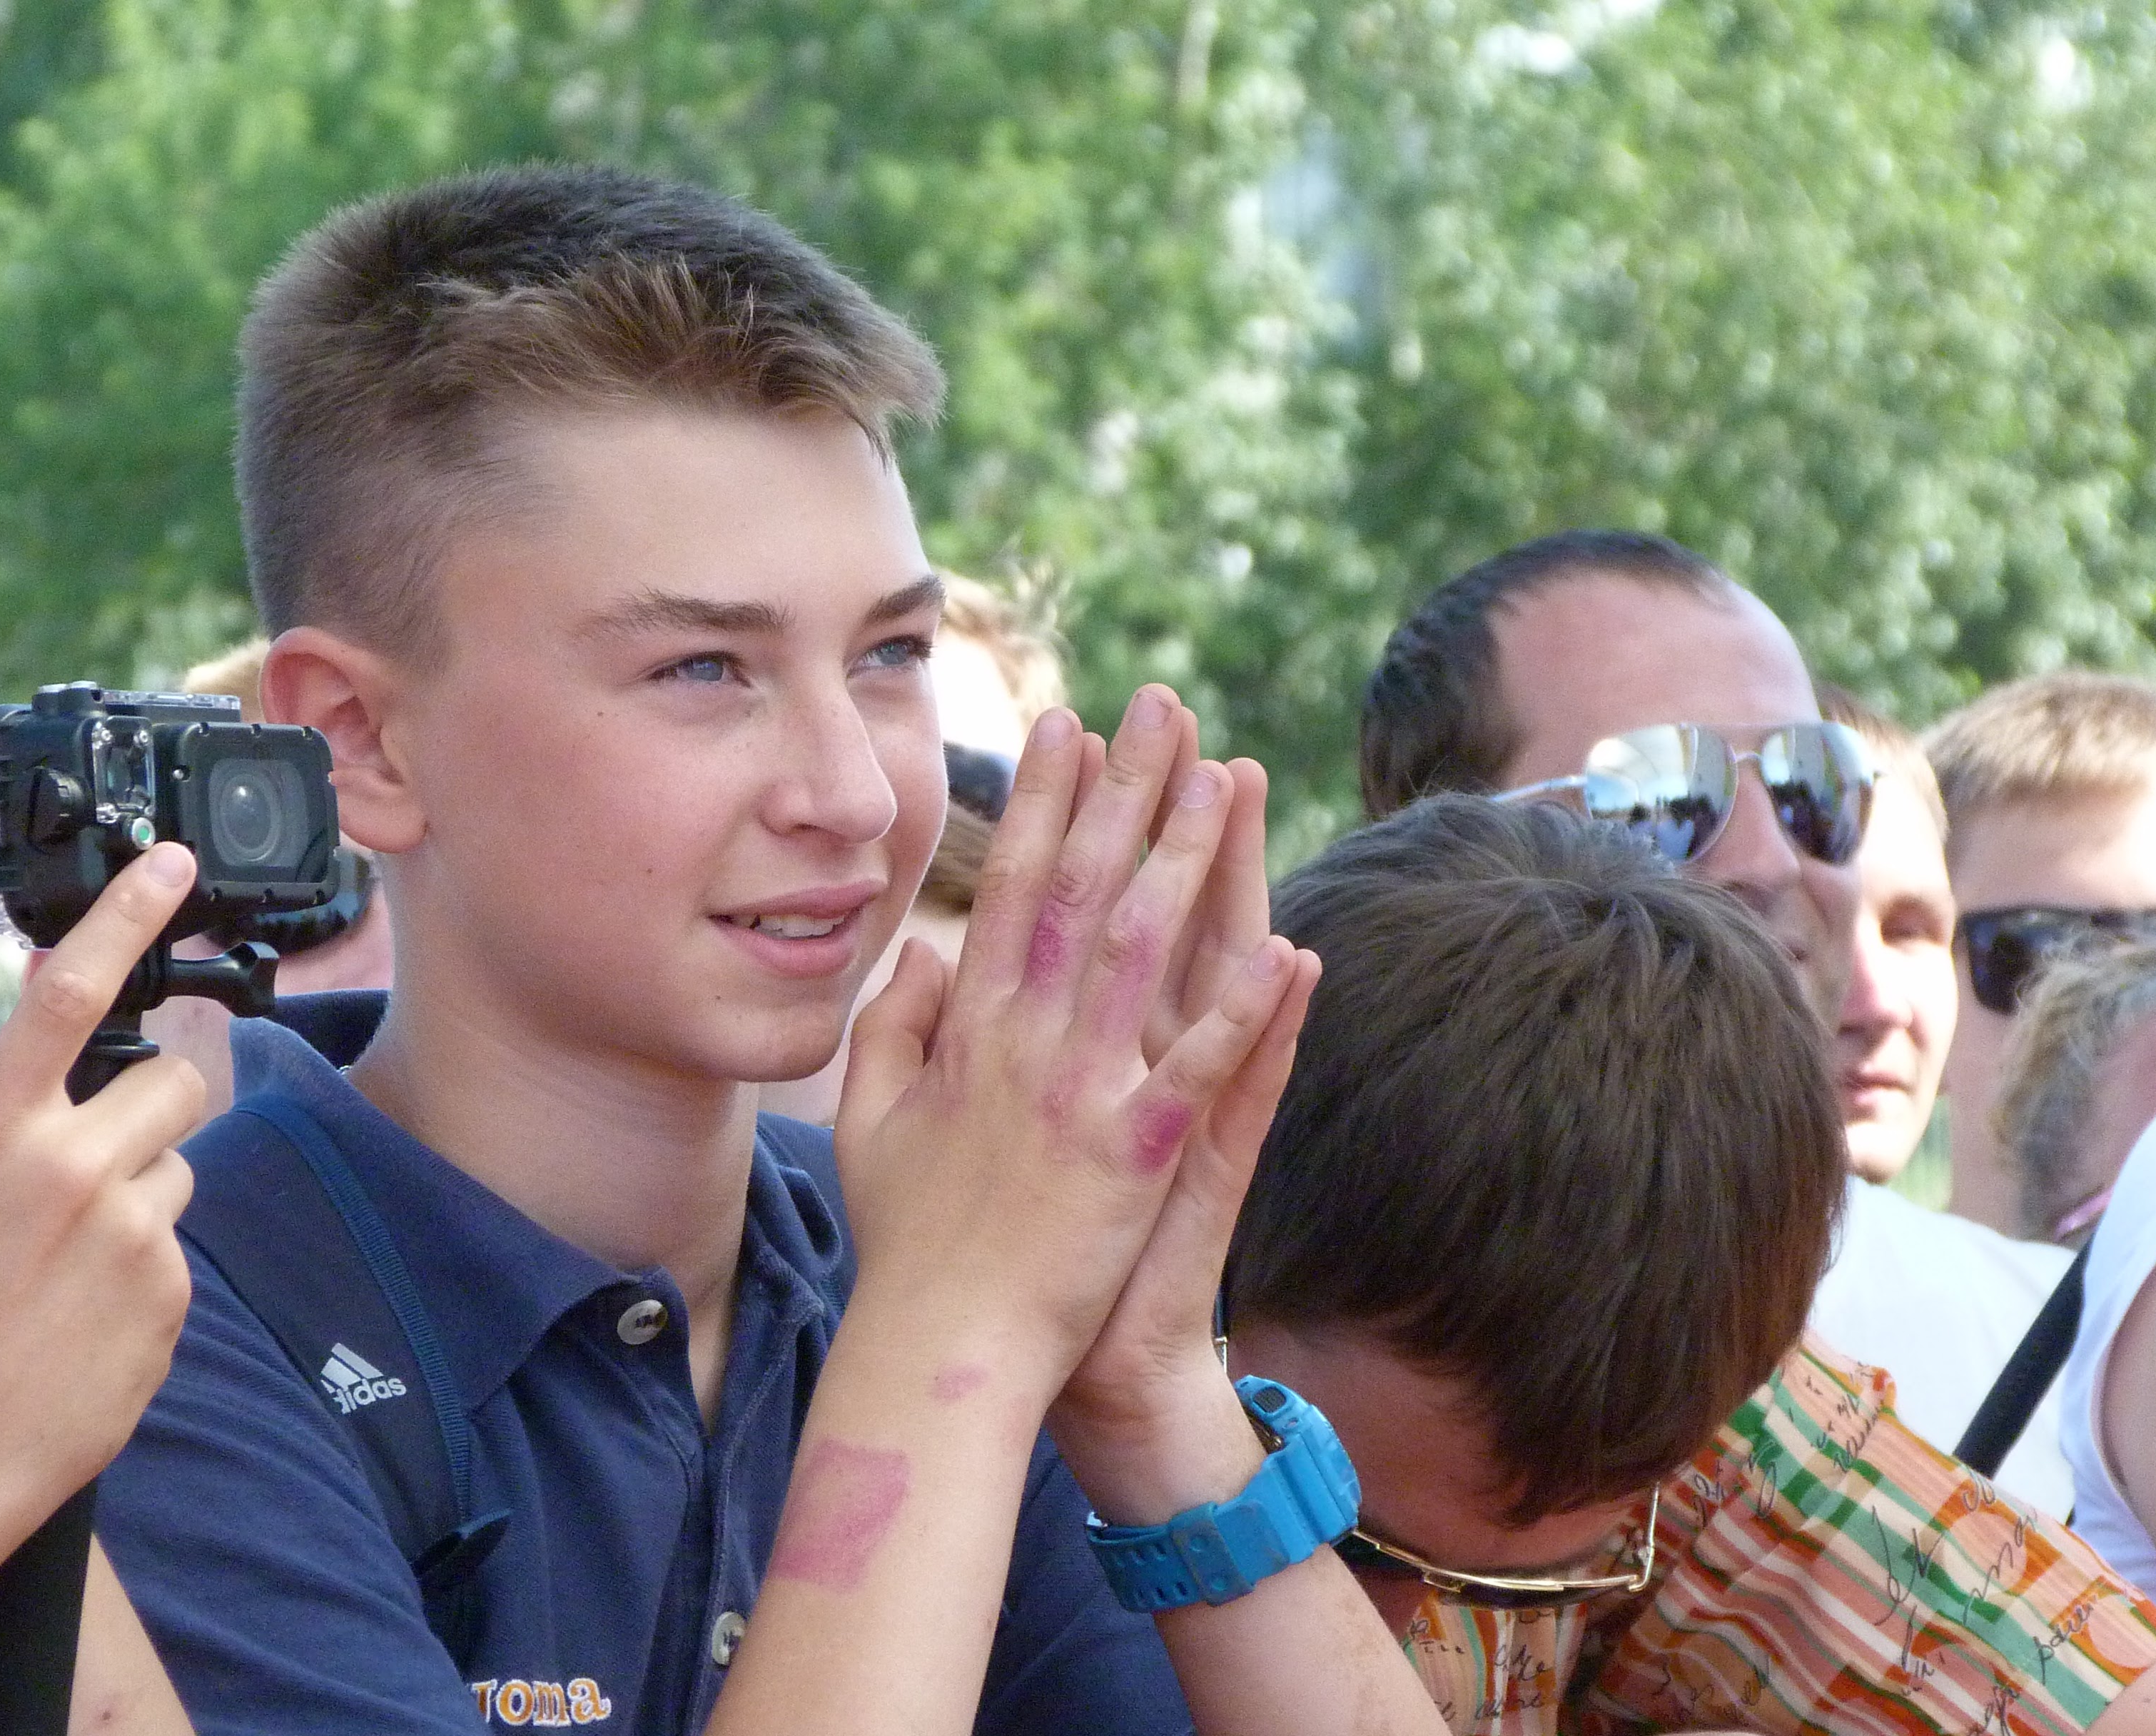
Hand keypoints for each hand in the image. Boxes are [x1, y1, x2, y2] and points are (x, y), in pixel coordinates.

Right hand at [0, 844, 205, 1546]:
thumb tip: (57, 1058)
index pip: (69, 991)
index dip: (127, 914)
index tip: (173, 862)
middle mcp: (63, 1166)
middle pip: (172, 1079)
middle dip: (152, 1105)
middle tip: (99, 1159)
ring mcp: (124, 1230)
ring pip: (179, 1161)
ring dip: (143, 1188)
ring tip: (74, 1254)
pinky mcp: (165, 1289)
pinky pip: (176, 1241)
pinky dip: (143, 1266)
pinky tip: (85, 1311)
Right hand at [830, 689, 1311, 1403]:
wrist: (943, 1345)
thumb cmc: (908, 1244)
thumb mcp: (868, 1123)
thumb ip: (891, 1032)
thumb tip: (920, 956)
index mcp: (969, 1032)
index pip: (1014, 889)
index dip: (1045, 803)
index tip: (1069, 727)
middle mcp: (1025, 1043)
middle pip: (1084, 890)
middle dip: (1125, 793)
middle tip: (1160, 710)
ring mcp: (1082, 1094)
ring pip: (1143, 952)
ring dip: (1188, 861)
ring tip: (1226, 781)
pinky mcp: (1136, 1154)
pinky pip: (1199, 1069)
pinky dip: (1242, 1011)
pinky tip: (1287, 952)